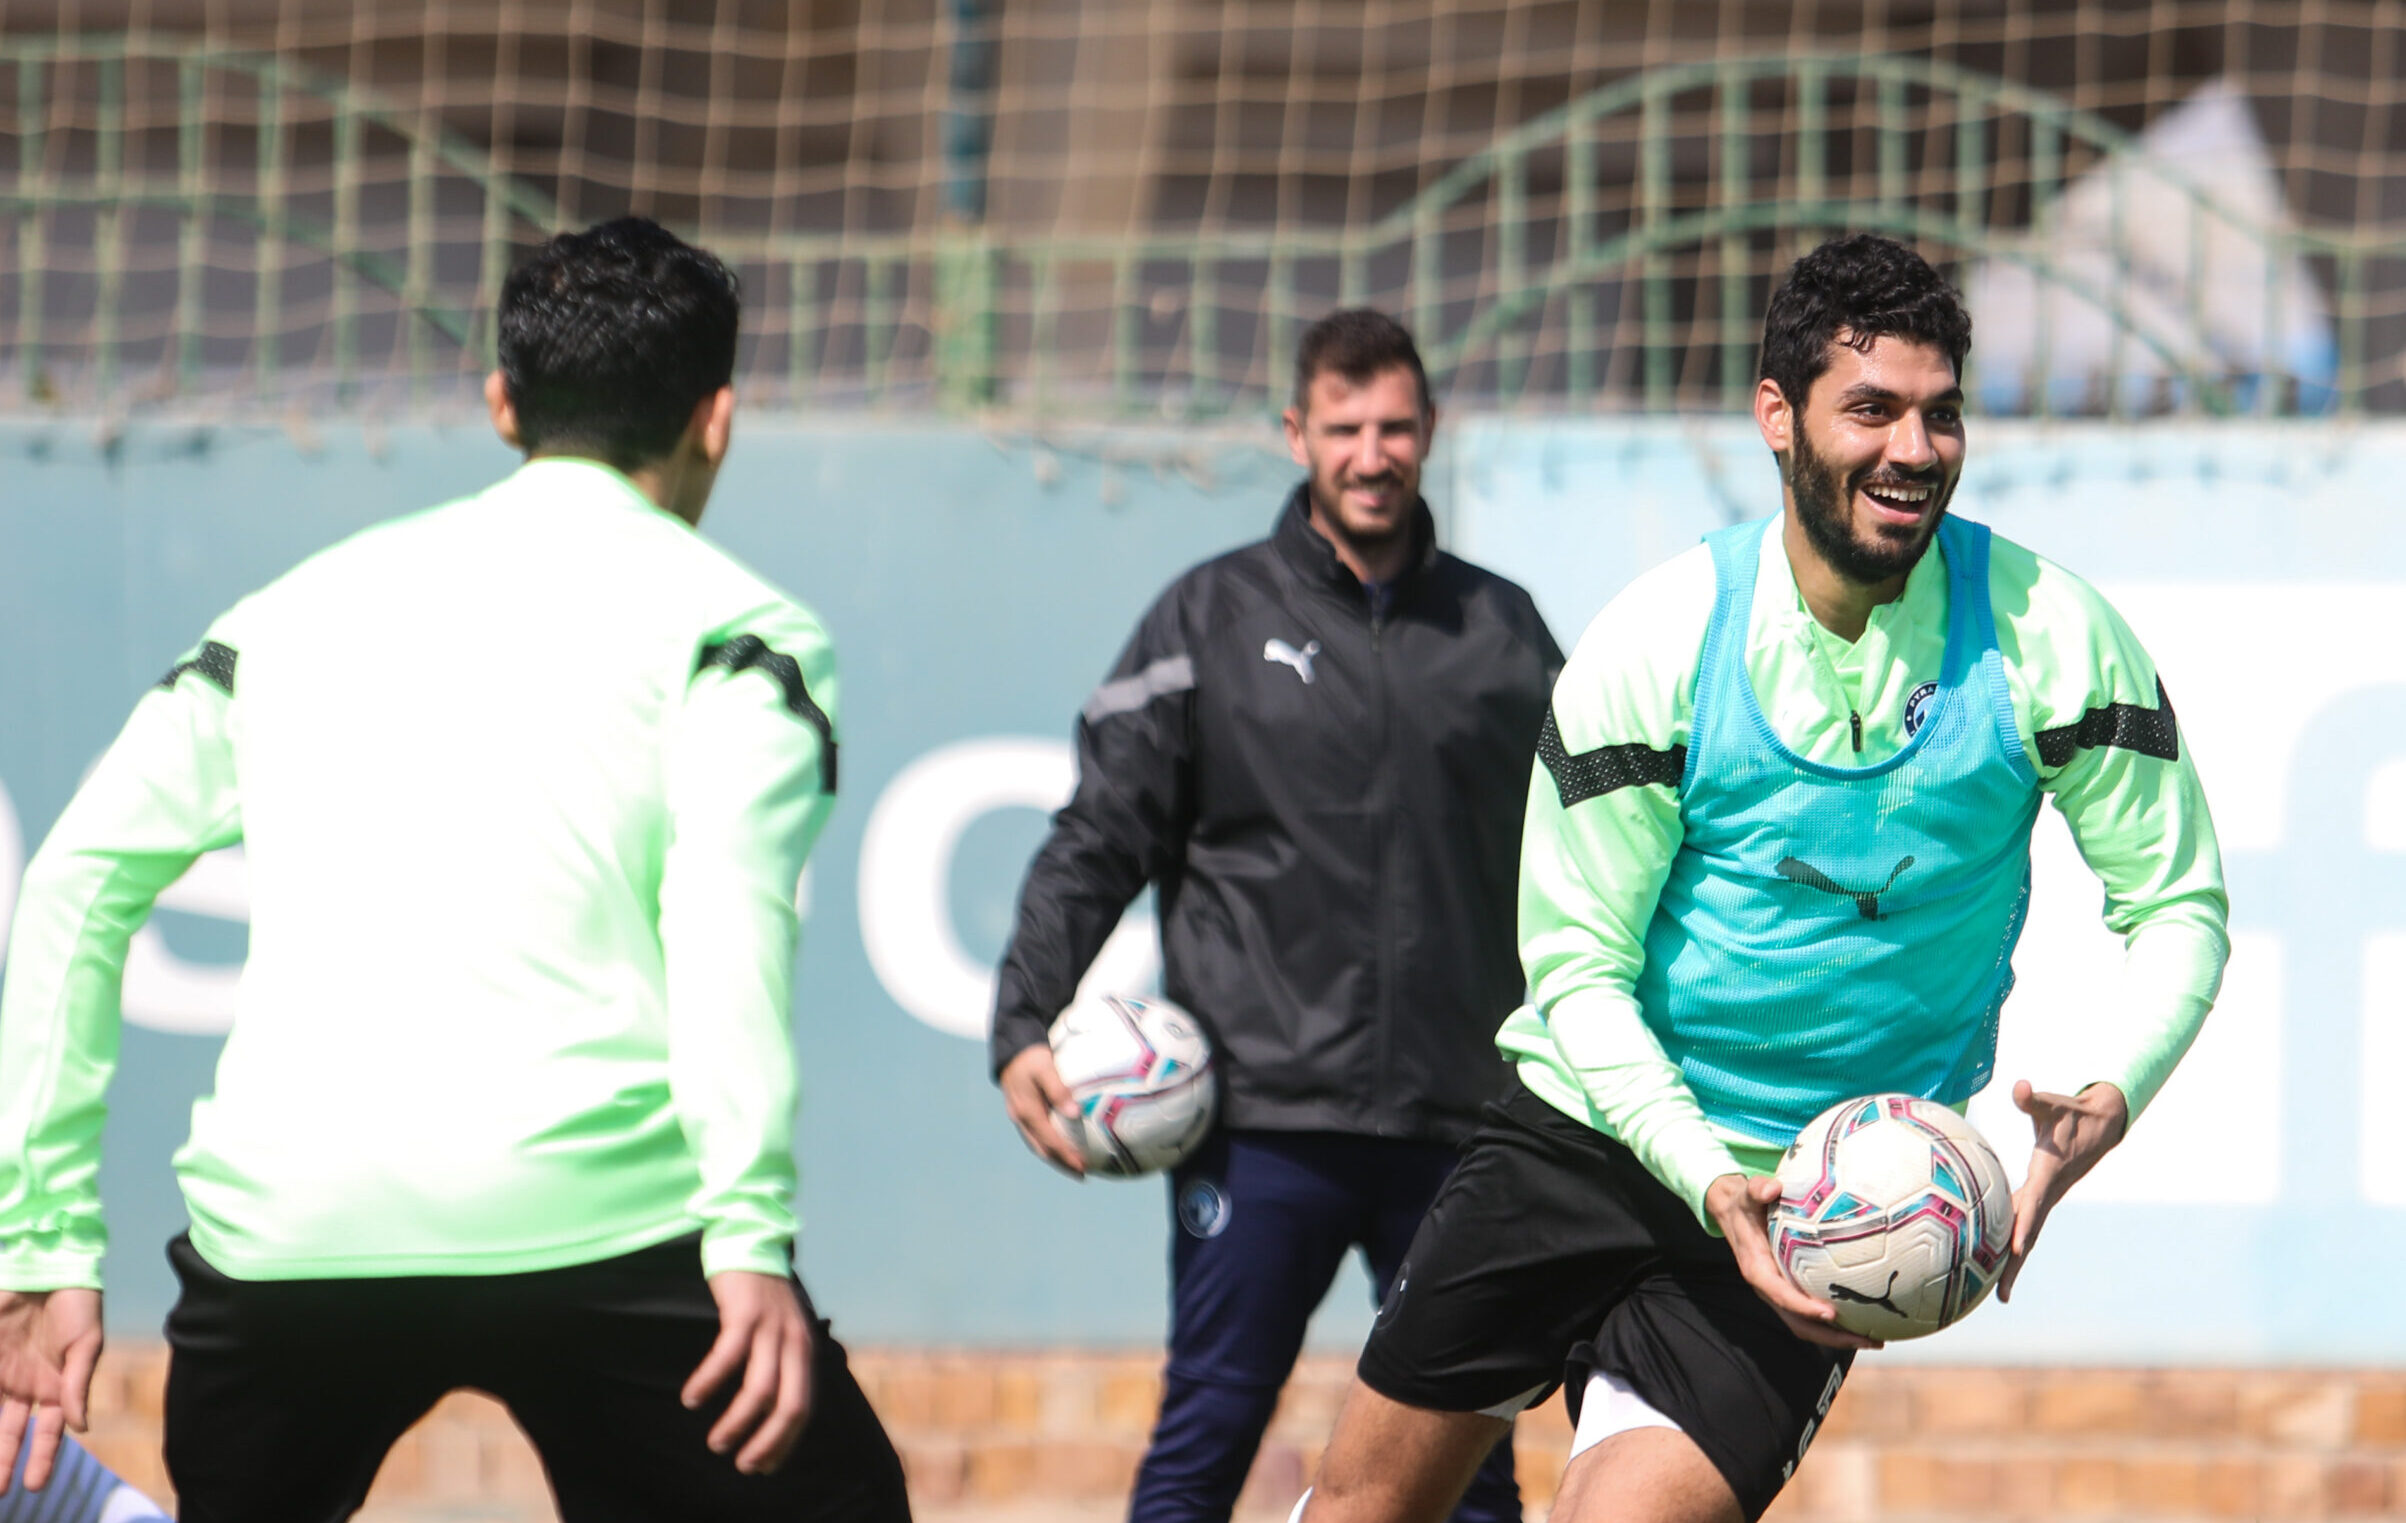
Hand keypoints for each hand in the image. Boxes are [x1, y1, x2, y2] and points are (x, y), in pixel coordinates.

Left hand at [0, 1288, 102, 1493]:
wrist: (48, 1266)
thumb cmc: (77, 1303)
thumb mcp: (86, 1344)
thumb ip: (78, 1385)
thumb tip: (81, 1428)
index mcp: (55, 1387)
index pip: (47, 1431)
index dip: (40, 1458)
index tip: (33, 1485)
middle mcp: (25, 1387)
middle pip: (9, 1433)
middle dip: (2, 1462)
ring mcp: (2, 1374)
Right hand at [681, 1272, 813, 1474]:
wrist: (751, 1244)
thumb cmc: (762, 1297)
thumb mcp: (782, 1332)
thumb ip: (781, 1364)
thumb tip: (767, 1413)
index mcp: (804, 1351)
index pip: (804, 1408)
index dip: (785, 1442)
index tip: (764, 1466)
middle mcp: (794, 1342)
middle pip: (789, 1405)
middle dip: (767, 1442)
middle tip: (743, 1465)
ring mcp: (770, 1327)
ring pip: (759, 1388)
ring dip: (737, 1422)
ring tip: (716, 1442)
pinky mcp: (744, 1312)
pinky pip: (727, 1356)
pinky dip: (709, 1382)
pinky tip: (692, 1398)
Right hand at [1000, 1043, 1085, 1176]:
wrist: (1011, 1046)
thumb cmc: (1031, 1055)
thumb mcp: (1045, 1068)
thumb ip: (1058, 1089)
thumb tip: (1075, 1112)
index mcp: (1027, 1112)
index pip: (1050, 1141)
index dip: (1066, 1155)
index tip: (1083, 1167)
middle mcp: (1021, 1118)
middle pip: (1042, 1149)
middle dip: (1061, 1163)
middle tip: (1082, 1174)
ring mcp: (1019, 1116)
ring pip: (1038, 1143)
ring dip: (1055, 1156)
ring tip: (1074, 1164)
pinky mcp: (1022, 1110)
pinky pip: (1037, 1133)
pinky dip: (1050, 1142)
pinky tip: (1062, 1142)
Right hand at [1705, 1174, 1882, 1351]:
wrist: (1733, 1213)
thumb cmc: (1744, 1204)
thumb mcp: (1747, 1193)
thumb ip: (1758, 1189)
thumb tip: (1773, 1187)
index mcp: (1757, 1270)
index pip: (1780, 1295)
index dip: (1803, 1307)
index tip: (1830, 1313)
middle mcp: (1769, 1288)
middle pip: (1799, 1324)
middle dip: (1832, 1336)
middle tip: (1868, 1339)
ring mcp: (1780, 1293)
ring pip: (1808, 1325)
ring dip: (1839, 1337)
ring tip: (1874, 1339)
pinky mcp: (1790, 1291)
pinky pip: (1813, 1314)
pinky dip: (1836, 1323)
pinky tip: (1864, 1318)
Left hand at [1999, 1080, 2127, 1301]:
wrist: (2100, 1125)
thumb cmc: (2072, 1113)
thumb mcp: (2054, 1104)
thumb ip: (2033, 1099)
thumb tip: (2019, 1087)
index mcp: (2048, 1177)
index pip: (2032, 1208)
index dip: (2022, 1229)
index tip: (2013, 1252)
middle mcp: (2046, 1194)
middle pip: (2027, 1235)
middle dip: (2014, 1265)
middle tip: (2000, 1296)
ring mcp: (2043, 1198)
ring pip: (2024, 1234)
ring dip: (2010, 1261)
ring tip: (1993, 1292)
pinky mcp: (2038, 1195)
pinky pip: (2018, 1222)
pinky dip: (2006, 1241)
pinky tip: (1986, 1255)